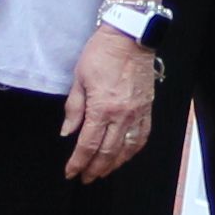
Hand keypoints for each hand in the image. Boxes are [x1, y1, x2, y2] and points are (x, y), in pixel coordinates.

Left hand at [60, 26, 160, 184]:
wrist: (130, 36)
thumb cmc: (102, 53)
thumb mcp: (79, 78)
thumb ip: (74, 109)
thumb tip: (67, 132)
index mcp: (102, 108)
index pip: (87, 145)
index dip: (77, 163)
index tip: (70, 172)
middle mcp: (122, 115)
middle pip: (107, 152)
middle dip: (94, 169)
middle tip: (85, 177)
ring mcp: (137, 113)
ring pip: (127, 149)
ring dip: (114, 164)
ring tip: (103, 172)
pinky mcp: (147, 108)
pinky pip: (142, 136)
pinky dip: (133, 151)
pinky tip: (126, 156)